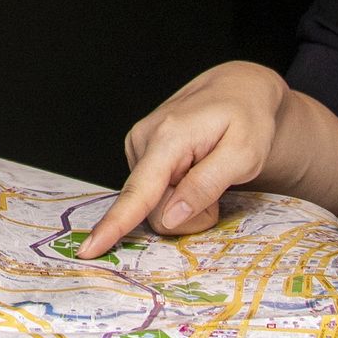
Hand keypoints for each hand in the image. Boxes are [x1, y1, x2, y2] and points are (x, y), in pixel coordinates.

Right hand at [80, 61, 285, 256]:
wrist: (238, 89)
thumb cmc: (248, 118)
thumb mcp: (245, 154)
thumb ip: (206, 185)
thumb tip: (171, 216)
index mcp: (168, 137)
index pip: (139, 191)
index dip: (115, 224)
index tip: (89, 249)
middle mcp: (143, 139)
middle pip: (152, 208)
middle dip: (188, 216)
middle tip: (218, 194)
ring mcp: (138, 144)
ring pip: (153, 203)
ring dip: (184, 203)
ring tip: (207, 174)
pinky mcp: (139, 152)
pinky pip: (152, 192)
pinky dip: (176, 192)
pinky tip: (192, 171)